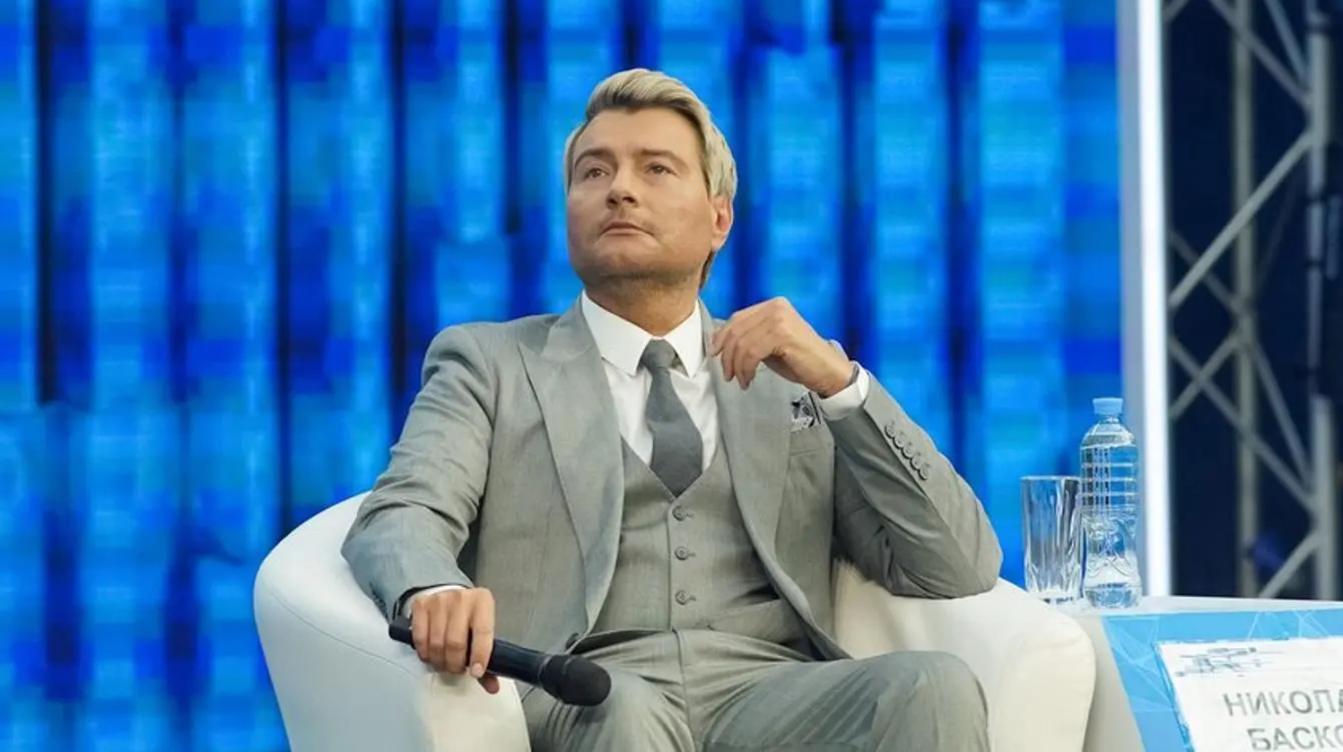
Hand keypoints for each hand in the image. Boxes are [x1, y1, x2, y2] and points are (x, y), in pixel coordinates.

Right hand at [409, 587, 499, 693]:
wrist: (449, 597)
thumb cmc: (469, 617)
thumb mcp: (482, 630)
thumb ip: (487, 658)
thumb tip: (493, 687)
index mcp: (482, 602)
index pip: (483, 632)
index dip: (480, 655)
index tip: (476, 672)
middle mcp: (461, 598)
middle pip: (455, 642)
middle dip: (455, 664)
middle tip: (457, 669)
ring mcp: (439, 600)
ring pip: (436, 643)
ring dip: (440, 661)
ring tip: (445, 663)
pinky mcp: (421, 605)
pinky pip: (420, 638)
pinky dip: (425, 653)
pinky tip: (431, 654)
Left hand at [709, 297, 852, 395]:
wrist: (828, 371)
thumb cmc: (799, 359)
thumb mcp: (769, 344)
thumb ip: (750, 337)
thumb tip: (720, 343)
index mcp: (772, 305)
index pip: (737, 318)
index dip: (722, 337)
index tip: (715, 354)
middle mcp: (776, 307)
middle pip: (736, 330)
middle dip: (728, 356)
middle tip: (728, 374)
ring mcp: (779, 318)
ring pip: (742, 343)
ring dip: (737, 366)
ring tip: (741, 380)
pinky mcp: (782, 334)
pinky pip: (752, 353)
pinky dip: (746, 369)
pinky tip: (749, 379)